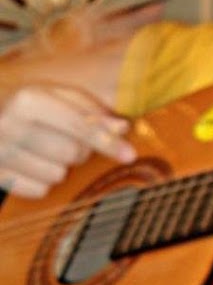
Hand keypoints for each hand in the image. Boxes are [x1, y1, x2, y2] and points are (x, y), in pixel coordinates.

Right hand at [0, 83, 136, 197]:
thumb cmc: (26, 105)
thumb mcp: (54, 95)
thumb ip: (89, 109)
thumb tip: (121, 128)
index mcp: (27, 100)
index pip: (78, 126)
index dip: (107, 141)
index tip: (129, 154)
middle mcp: (9, 125)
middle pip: (71, 153)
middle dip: (79, 149)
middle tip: (67, 138)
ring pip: (57, 175)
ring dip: (60, 165)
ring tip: (45, 149)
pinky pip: (40, 190)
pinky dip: (42, 180)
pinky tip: (32, 163)